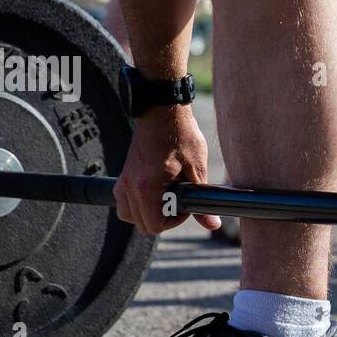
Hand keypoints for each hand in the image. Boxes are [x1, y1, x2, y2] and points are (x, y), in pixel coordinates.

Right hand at [113, 106, 220, 234]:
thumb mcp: (196, 169)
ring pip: (128, 215)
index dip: (173, 222)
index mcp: (146, 187)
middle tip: (177, 202)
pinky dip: (137, 202)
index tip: (184, 205)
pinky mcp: (124, 174)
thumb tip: (213, 224)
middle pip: (141, 224)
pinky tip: (155, 189)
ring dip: (147, 213)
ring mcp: (124, 180)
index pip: (153, 225)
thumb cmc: (181, 135)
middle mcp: (129, 187)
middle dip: (162, 219)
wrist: (163, 111)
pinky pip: (124, 200)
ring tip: (165, 197)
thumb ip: (201, 200)